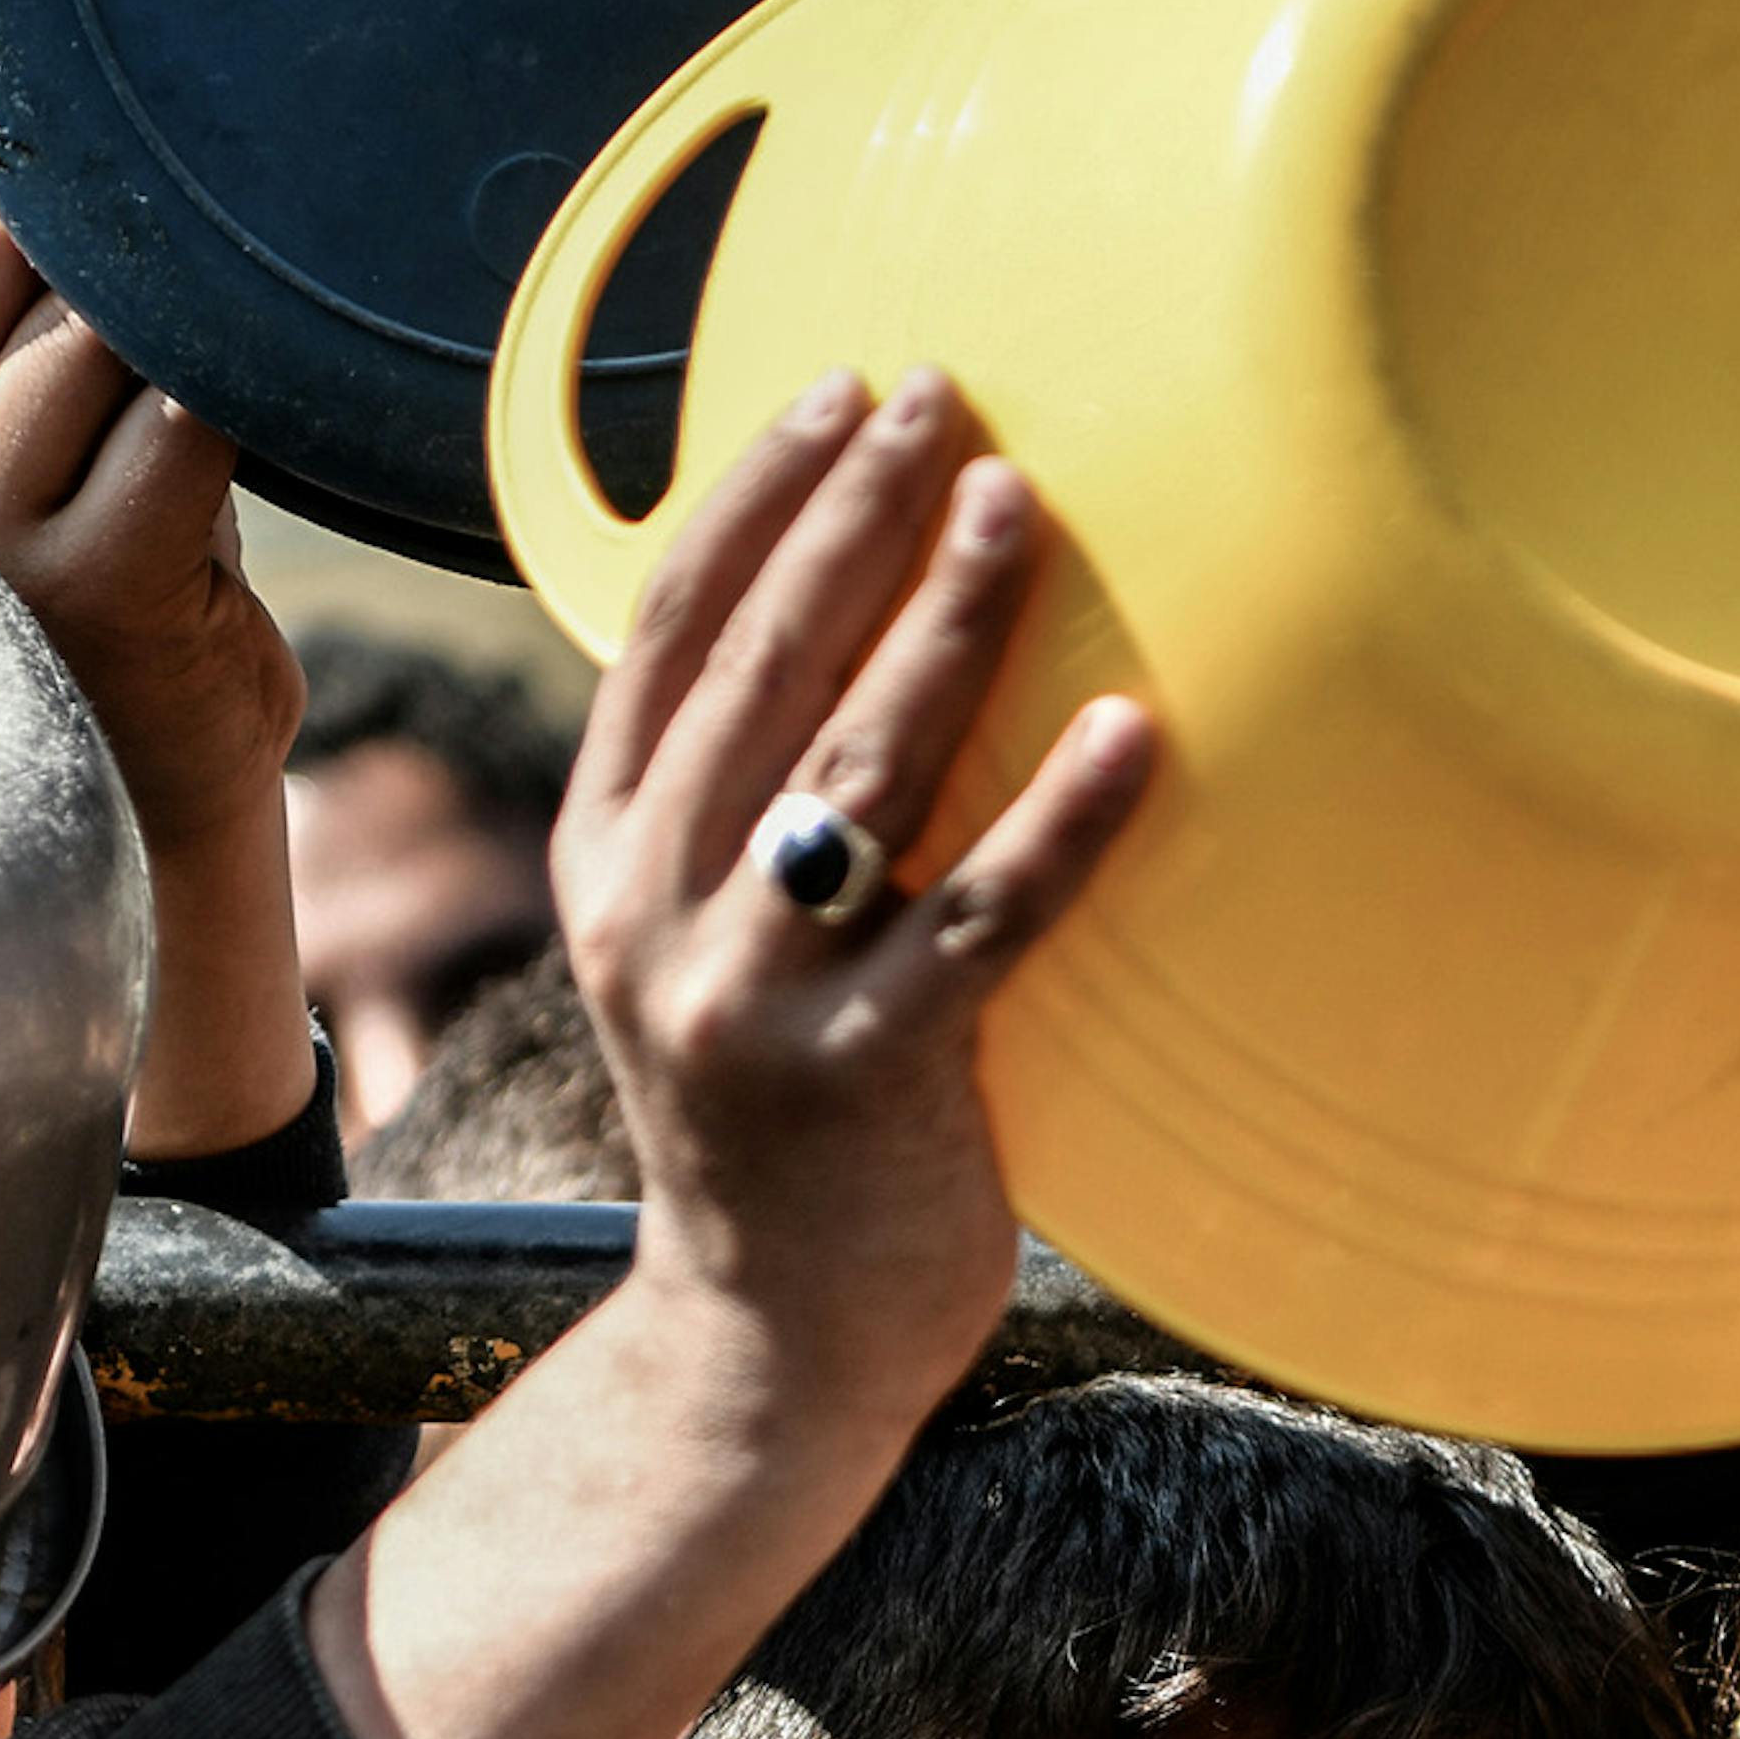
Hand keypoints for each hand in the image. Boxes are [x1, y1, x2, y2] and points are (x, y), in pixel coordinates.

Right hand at [0, 132, 314, 1159]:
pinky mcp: (94, 588)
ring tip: (228, 371)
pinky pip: (180, 420)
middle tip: (191, 298)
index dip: (2, 156)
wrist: (150, 814)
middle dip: (111, 239)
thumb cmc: (115, 604)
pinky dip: (238, 401)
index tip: (94, 209)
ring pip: (89, 322)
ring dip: (182, 327)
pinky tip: (269, 424)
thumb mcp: (24, 448)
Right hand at [305, 372, 1153, 1738]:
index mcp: (605, 862)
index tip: (841, 391)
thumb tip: (858, 620)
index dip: (753, 502)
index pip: (666, 637)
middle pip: (757, 673)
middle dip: (851, 517)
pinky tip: (1134, 731)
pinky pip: (981, 922)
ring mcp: (756, 1004)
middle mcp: (656, 919)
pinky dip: (1060, 820)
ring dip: (944, 623)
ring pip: (854, 773)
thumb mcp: (705, 947)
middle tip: (944, 397)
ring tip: (1021, 505)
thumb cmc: (780, 1119)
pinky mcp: (870, 1082)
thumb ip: (742, 808)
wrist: (766, 1347)